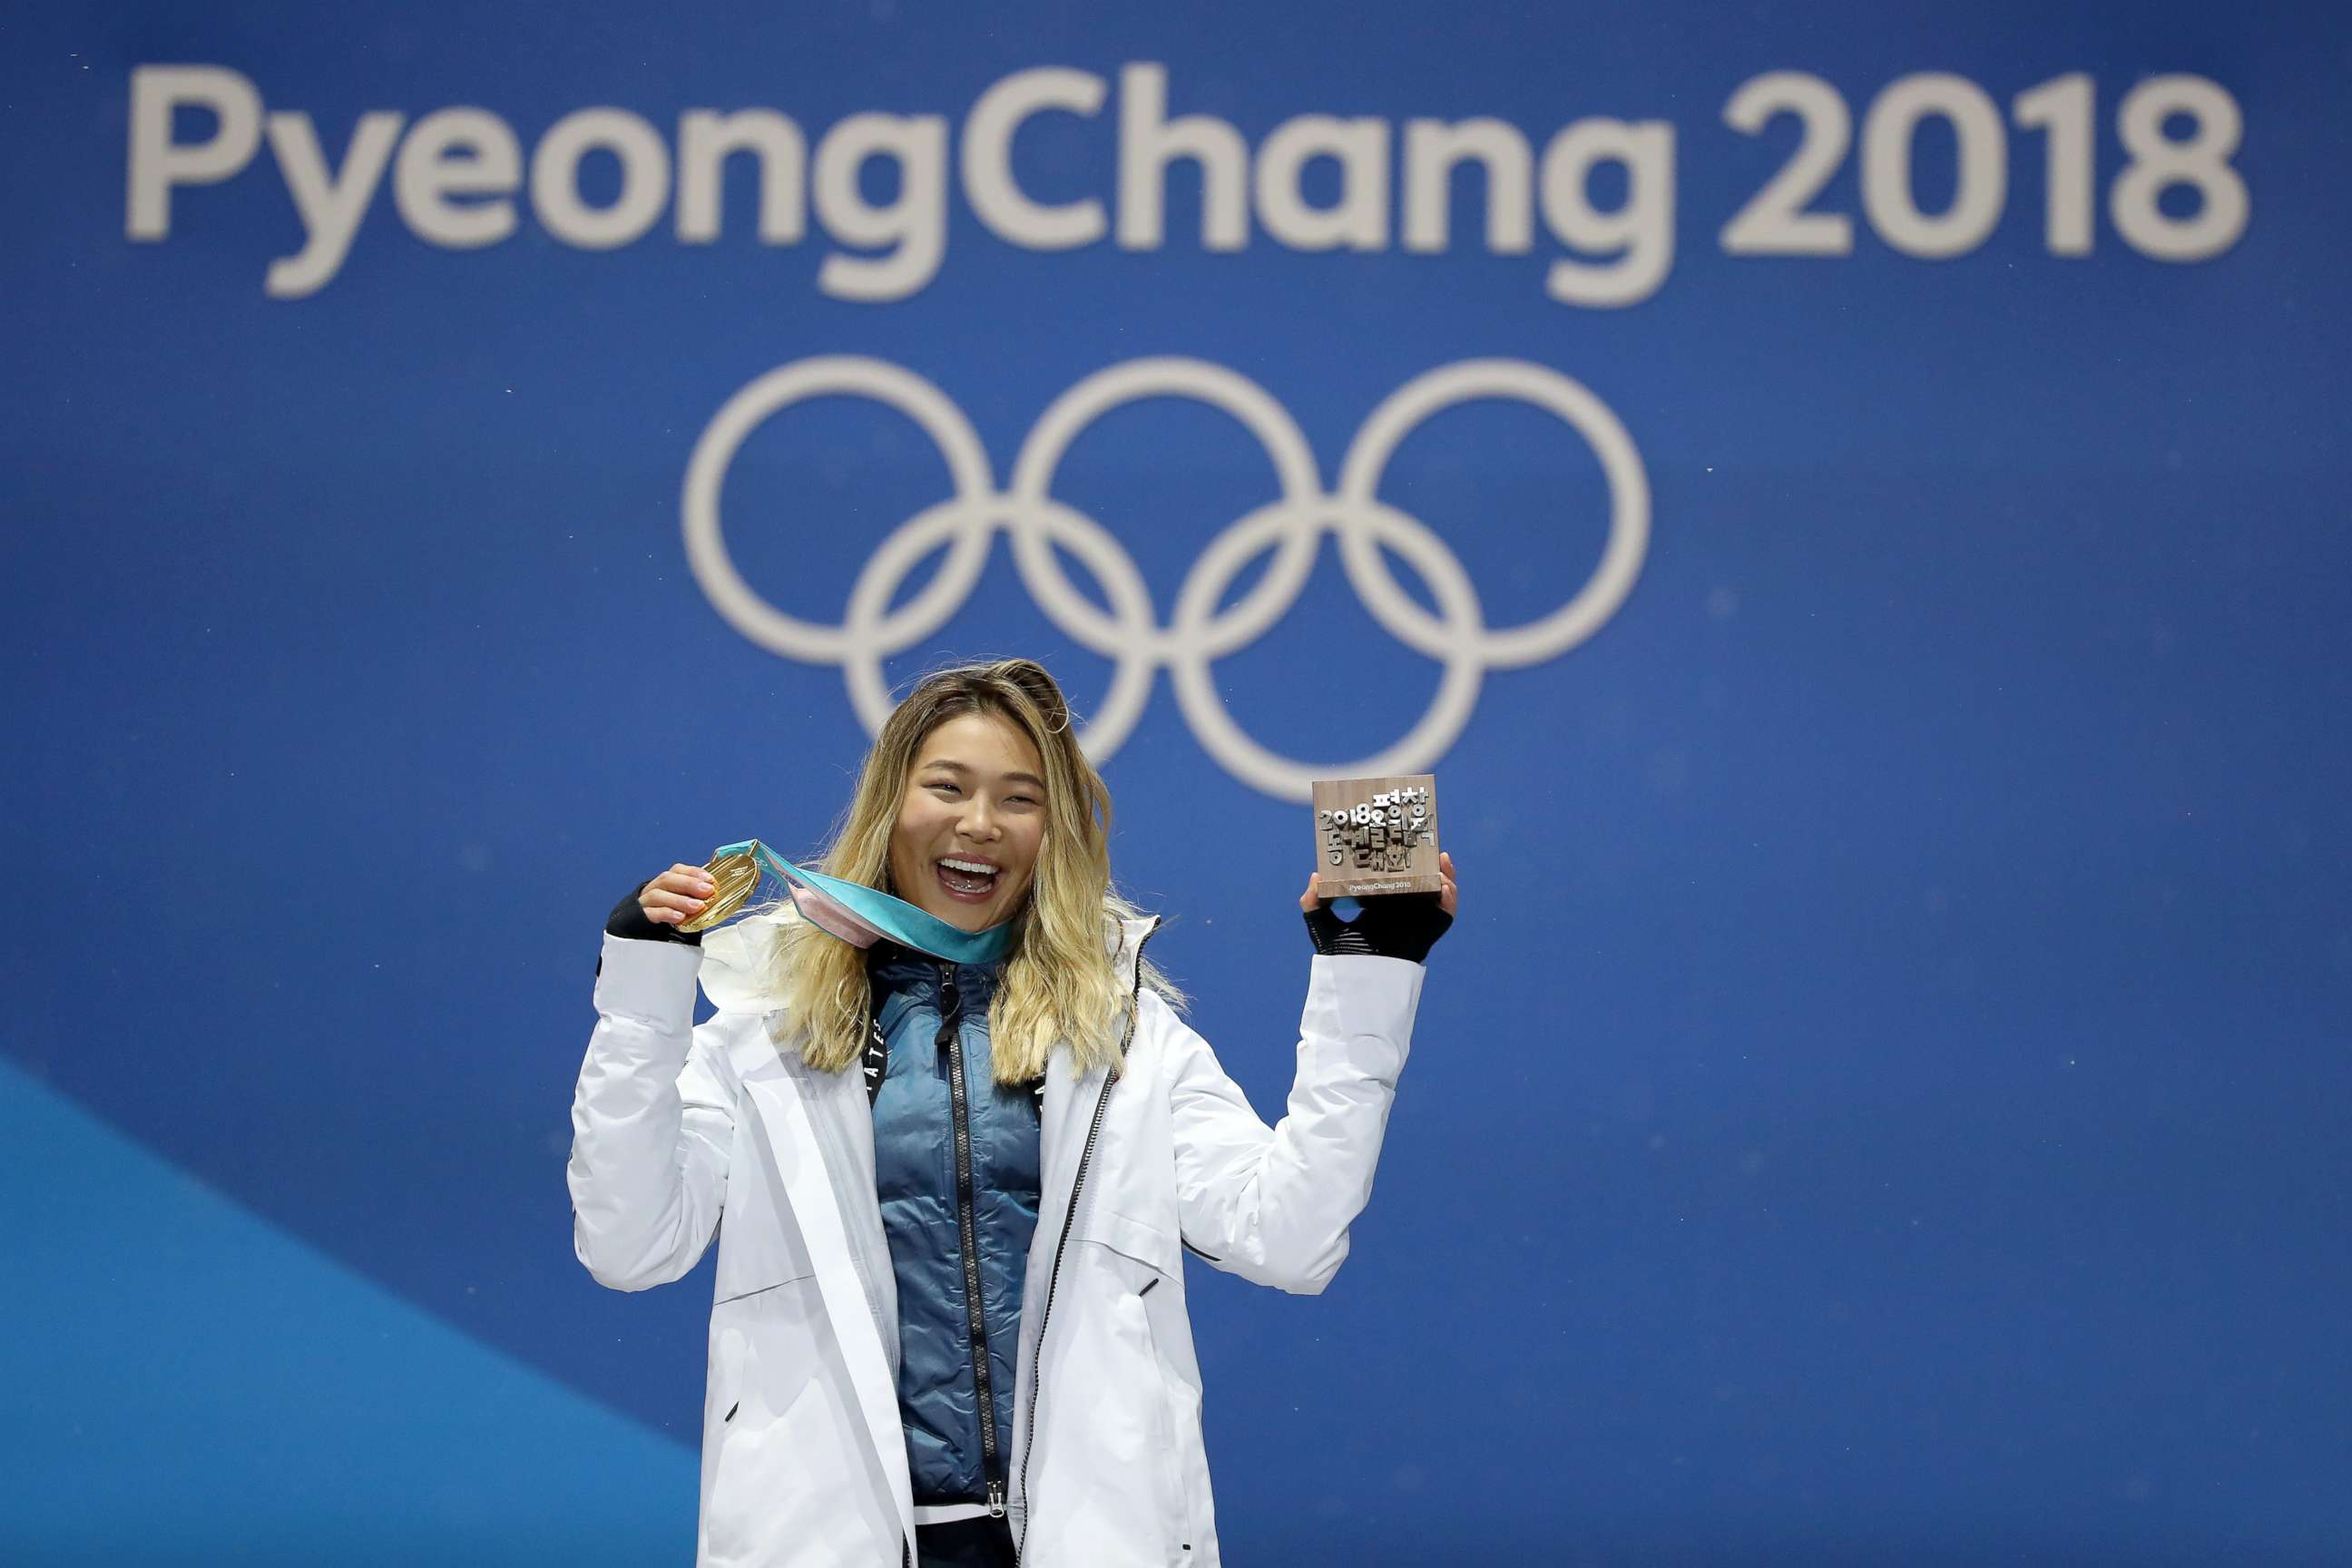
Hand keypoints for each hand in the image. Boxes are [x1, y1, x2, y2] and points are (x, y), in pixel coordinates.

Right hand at [637, 863, 716, 926]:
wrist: (643, 935)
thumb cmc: (668, 917)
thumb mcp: (683, 905)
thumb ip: (696, 899)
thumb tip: (717, 897)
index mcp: (665, 883)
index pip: (677, 870)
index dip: (694, 872)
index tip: (710, 879)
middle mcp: (654, 889)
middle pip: (667, 879)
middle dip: (689, 883)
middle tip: (707, 891)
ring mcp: (645, 903)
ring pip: (658, 895)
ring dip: (680, 900)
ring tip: (697, 906)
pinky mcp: (640, 917)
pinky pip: (651, 913)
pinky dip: (667, 913)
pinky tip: (680, 917)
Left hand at [1298, 851, 1457, 961]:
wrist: (1357, 985)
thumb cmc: (1341, 960)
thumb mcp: (1322, 927)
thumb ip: (1313, 904)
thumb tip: (1315, 877)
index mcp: (1378, 906)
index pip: (1392, 878)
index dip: (1398, 860)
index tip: (1396, 840)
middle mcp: (1401, 911)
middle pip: (1419, 880)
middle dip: (1424, 862)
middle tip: (1424, 841)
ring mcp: (1417, 921)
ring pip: (1436, 894)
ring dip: (1442, 875)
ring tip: (1440, 858)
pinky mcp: (1428, 933)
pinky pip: (1445, 915)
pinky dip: (1449, 899)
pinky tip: (1444, 884)